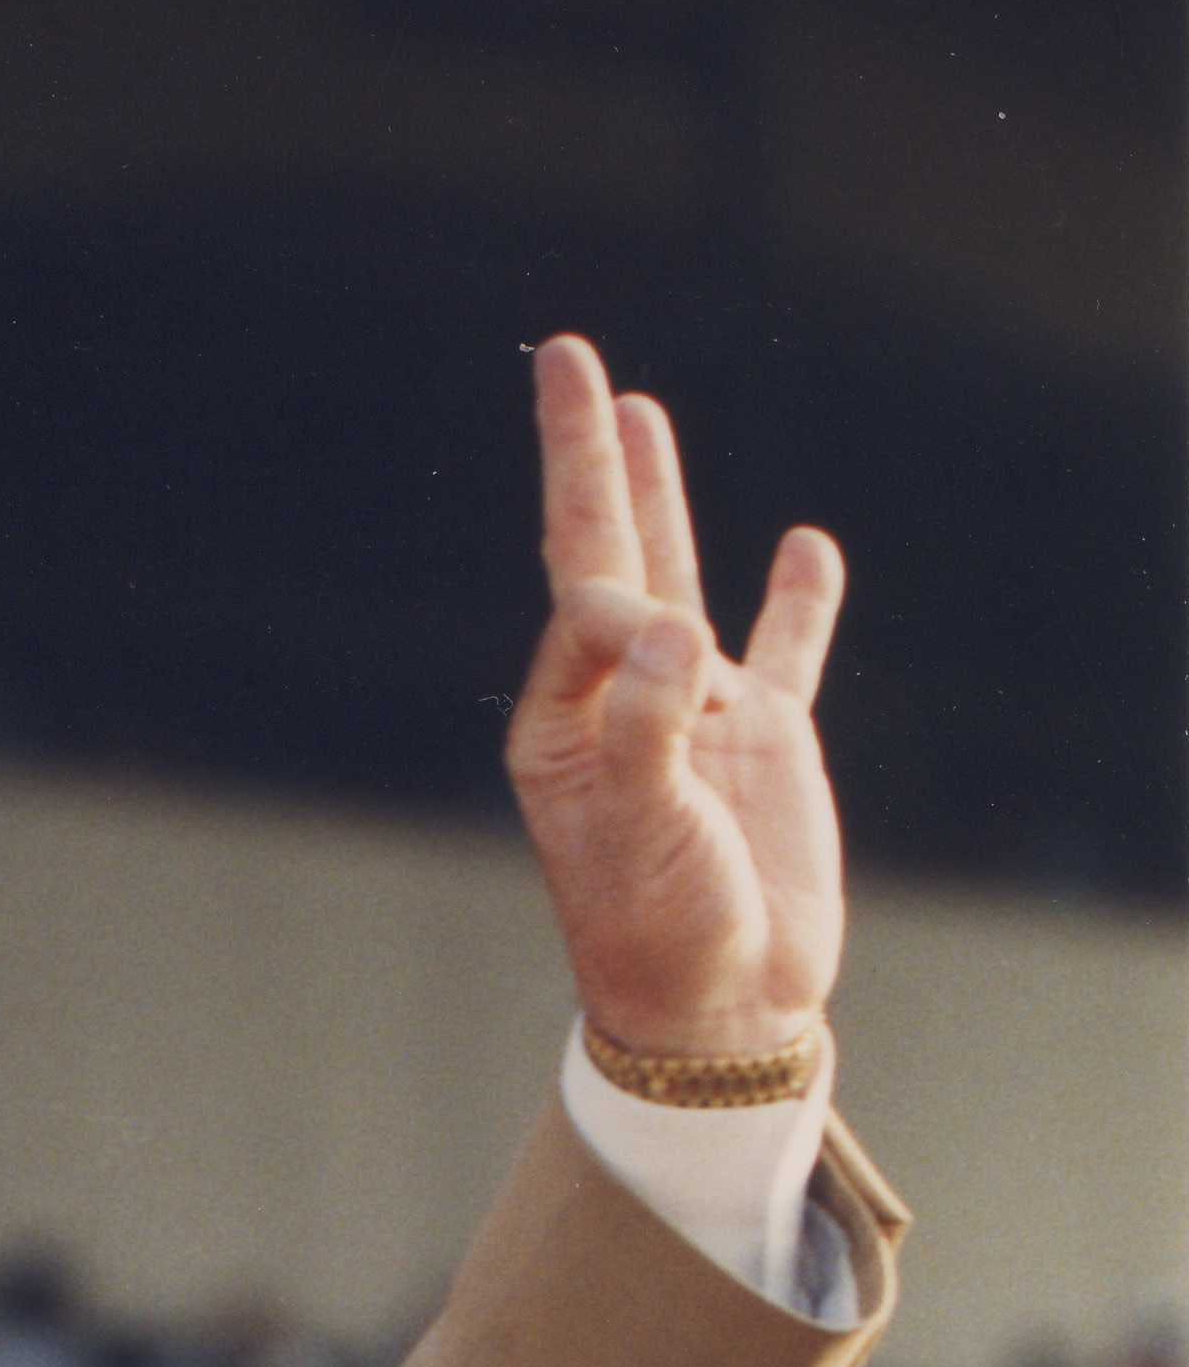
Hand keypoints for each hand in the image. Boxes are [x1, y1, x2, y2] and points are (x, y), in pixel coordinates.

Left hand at [507, 333, 845, 1057]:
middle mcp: (620, 702)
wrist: (725, 1012)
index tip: (666, 644)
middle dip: (589, 456)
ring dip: (662, 495)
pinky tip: (802, 550)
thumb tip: (670, 627)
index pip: (585, 608)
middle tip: (567, 354)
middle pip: (604, 552)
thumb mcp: (640, 830)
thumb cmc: (660, 931)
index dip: (621, 590)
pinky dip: (797, 603)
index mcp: (564, 723)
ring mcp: (695, 714)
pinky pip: (784, 652)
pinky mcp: (766, 740)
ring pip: (680, 578)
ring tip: (640, 412)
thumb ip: (645, 723)